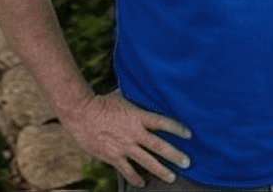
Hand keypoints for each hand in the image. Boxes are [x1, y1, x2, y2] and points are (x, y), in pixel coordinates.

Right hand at [58, 89, 190, 183]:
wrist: (82, 114)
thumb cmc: (102, 102)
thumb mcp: (123, 97)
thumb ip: (136, 100)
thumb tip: (145, 91)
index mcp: (138, 116)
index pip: (163, 123)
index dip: (177, 128)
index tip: (189, 134)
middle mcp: (135, 133)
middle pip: (160, 147)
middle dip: (175, 155)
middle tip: (188, 162)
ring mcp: (125, 147)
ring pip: (147, 162)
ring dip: (161, 171)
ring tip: (172, 178)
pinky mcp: (114, 157)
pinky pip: (128, 171)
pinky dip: (136, 179)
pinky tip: (142, 184)